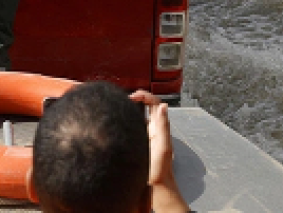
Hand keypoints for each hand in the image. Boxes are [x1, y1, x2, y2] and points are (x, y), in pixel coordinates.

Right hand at [130, 91, 190, 212]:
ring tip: (121, 106)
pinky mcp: (138, 141)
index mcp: (160, 127)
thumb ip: (164, 126)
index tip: (133, 97)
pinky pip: (133, 125)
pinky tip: (118, 121)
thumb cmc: (159, 169)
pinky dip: (127, 119)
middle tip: (125, 99)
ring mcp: (145, 134)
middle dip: (137, 98)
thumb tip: (164, 105)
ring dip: (131, 107)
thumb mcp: (163, 146)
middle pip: (147, 106)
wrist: (154, 186)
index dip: (145, 96)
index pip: (154, 103)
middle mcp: (153, 128)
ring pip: (139, 115)